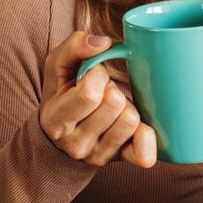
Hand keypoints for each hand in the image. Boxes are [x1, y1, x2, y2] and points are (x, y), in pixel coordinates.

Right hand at [39, 31, 156, 167]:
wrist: (62, 133)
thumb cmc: (64, 92)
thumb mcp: (58, 65)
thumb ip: (74, 46)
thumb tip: (103, 42)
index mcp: (55, 120)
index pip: (89, 93)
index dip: (97, 75)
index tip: (93, 75)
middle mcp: (75, 144)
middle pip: (114, 104)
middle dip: (113, 89)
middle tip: (105, 91)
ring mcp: (98, 156)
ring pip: (130, 120)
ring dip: (128, 106)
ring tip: (114, 107)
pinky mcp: (120, 160)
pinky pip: (143, 153)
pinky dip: (147, 137)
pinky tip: (139, 126)